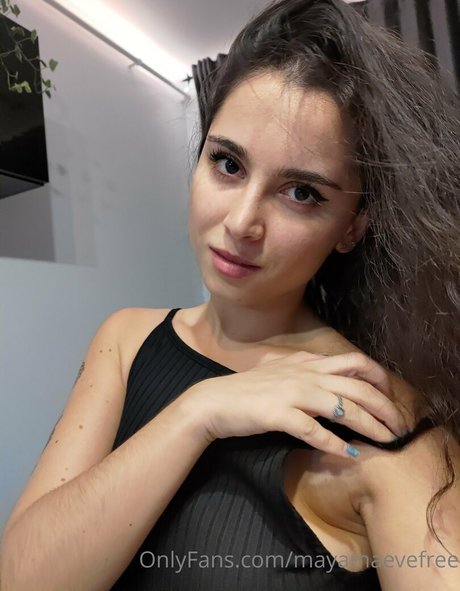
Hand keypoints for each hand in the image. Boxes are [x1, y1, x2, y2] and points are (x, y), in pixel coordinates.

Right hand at [183, 350, 407, 457]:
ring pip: (343, 408)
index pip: (354, 361)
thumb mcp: (280, 370)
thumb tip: (330, 373)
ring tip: (387, 441)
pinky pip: (313, 430)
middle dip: (385, 406)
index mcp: (306, 363)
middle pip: (357, 386)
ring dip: (370, 425)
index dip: (378, 377)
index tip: (391, 395)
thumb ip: (306, 368)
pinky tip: (348, 454)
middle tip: (399, 426)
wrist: (214, 401)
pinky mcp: (279, 415)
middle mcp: (304, 374)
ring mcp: (292, 393)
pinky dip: (334, 444)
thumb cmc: (248, 389)